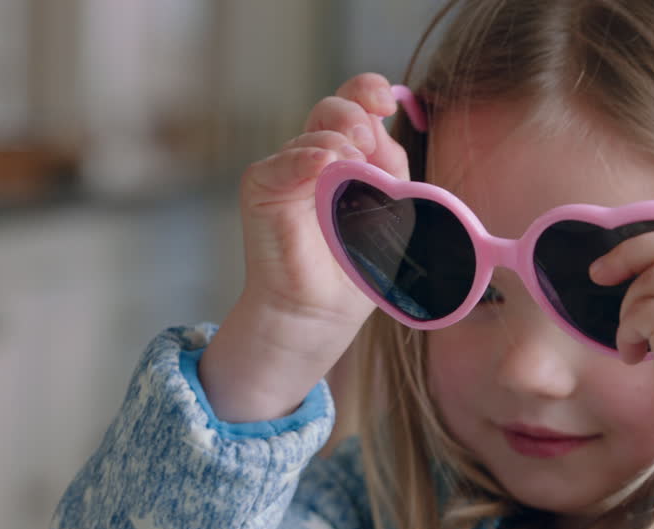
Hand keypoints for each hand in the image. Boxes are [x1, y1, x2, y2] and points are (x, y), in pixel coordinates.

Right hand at [201, 73, 409, 422]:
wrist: (322, 311)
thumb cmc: (359, 265)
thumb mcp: (391, 212)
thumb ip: (391, 170)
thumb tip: (387, 131)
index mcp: (352, 156)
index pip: (358, 105)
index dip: (369, 92)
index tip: (388, 101)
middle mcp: (317, 155)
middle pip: (333, 108)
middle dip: (354, 113)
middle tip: (367, 138)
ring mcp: (288, 169)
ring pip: (312, 133)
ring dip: (336, 141)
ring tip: (350, 164)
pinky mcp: (262, 187)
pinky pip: (280, 162)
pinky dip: (303, 159)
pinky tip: (321, 164)